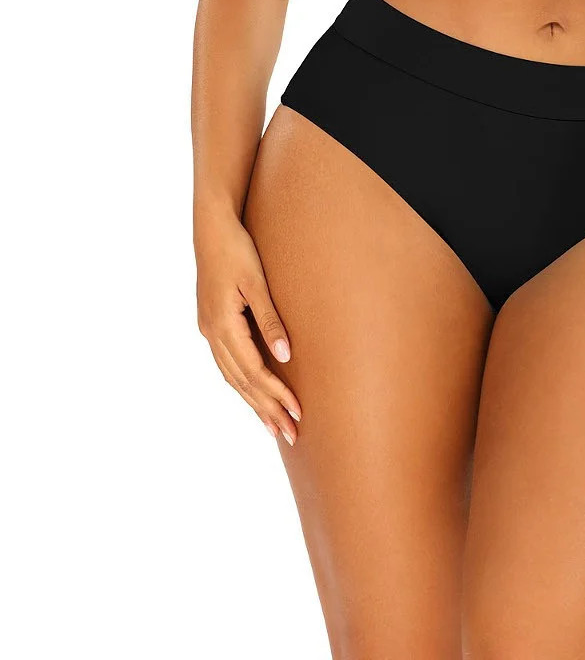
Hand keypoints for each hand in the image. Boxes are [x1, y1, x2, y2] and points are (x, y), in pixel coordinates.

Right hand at [195, 209, 301, 445]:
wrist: (211, 228)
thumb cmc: (237, 250)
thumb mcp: (256, 281)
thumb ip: (269, 318)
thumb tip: (284, 356)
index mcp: (223, 325)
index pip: (254, 371)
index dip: (275, 395)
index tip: (297, 413)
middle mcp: (212, 333)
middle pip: (242, 382)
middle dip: (267, 409)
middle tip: (291, 435)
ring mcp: (208, 330)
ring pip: (232, 377)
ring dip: (254, 402)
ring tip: (274, 426)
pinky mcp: (211, 324)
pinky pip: (227, 365)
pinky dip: (242, 384)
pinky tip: (253, 394)